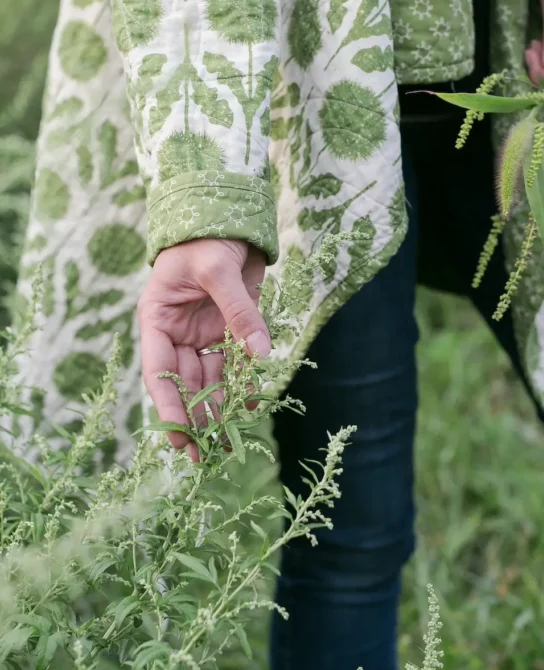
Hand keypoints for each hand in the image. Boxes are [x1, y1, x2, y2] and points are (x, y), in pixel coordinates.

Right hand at [138, 239, 269, 461]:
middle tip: (206, 455)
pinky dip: (243, 384)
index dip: (169, 407)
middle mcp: (178, 333)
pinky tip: (252, 406)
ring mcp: (204, 333)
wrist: (230, 214)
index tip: (179, 437)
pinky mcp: (230, 329)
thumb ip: (239, 312)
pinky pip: (235, 364)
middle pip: (185, 384)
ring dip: (219, 408)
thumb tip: (259, 355)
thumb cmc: (208, 237)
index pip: (159, 372)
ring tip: (229, 441)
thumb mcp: (218, 269)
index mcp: (158, 320)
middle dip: (195, 418)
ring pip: (210, 380)